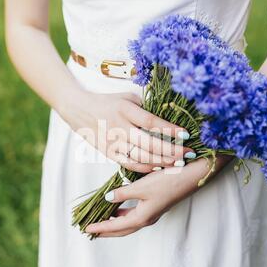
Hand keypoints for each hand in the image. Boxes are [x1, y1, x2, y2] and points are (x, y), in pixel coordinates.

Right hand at [60, 89, 195, 172]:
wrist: (78, 110)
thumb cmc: (108, 102)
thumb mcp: (127, 98)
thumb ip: (145, 108)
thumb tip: (168, 119)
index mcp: (125, 109)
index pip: (152, 122)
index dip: (170, 129)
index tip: (186, 134)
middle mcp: (119, 126)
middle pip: (149, 143)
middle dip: (171, 150)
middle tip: (188, 153)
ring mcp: (113, 142)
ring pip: (141, 156)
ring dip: (162, 161)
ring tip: (178, 163)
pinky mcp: (109, 153)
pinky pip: (129, 164)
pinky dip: (145, 167)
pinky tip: (158, 167)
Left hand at [85, 155, 231, 236]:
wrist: (193, 174)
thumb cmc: (169, 180)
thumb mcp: (142, 186)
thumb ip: (123, 193)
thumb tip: (108, 199)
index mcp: (143, 217)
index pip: (116, 227)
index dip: (100, 228)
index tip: (86, 229)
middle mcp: (148, 217)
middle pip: (122, 229)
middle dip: (106, 231)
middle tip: (91, 231)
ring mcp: (153, 211)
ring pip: (129, 222)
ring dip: (114, 222)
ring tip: (101, 220)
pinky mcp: (157, 204)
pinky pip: (135, 214)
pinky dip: (123, 213)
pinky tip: (119, 206)